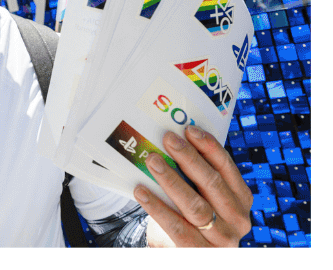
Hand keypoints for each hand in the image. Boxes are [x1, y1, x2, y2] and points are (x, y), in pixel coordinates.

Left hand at [132, 126, 251, 246]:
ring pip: (196, 206)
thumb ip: (195, 174)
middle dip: (189, 159)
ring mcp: (222, 239)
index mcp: (241, 199)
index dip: (210, 148)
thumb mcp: (202, 195)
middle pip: (213, 185)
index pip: (227, 169)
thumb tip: (171, 140)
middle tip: (168, 139)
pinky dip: (158, 207)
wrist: (189, 253)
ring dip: (172, 180)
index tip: (189, 129)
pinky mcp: (200, 252)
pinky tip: (141, 191)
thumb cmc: (193, 216)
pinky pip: (178, 227)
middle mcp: (238, 219)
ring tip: (152, 161)